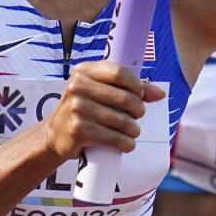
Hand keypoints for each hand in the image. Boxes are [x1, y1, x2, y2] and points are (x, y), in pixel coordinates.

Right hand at [41, 60, 164, 158]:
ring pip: (122, 120)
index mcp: (83, 71)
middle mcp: (77, 87)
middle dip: (138, 110)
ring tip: (132, 132)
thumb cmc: (83, 110)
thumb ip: (129, 89)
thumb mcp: (99, 92)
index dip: (136, 85)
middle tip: (137, 116)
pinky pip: (113, 137)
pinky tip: (126, 144)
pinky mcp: (78, 130)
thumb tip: (159, 93)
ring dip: (133, 129)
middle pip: (124, 97)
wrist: (55, 135)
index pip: (119, 73)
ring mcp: (76, 108)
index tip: (140, 96)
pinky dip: (125, 143)